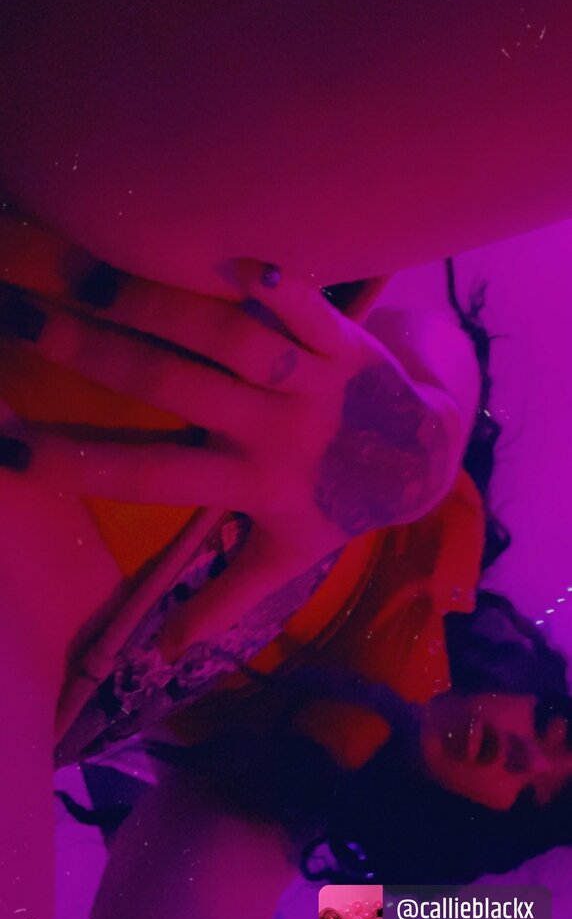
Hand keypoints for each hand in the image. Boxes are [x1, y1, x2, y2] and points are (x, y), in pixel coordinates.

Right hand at [0, 257, 462, 666]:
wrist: (423, 457)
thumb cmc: (337, 502)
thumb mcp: (285, 559)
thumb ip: (226, 598)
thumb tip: (165, 656)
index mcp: (250, 483)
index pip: (148, 475)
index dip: (74, 463)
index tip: (6, 446)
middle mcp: (274, 430)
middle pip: (176, 389)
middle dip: (95, 355)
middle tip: (21, 321)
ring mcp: (312, 384)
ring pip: (234, 342)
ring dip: (164, 307)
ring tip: (88, 277)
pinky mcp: (347, 344)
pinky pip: (314, 314)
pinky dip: (283, 292)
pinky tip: (237, 262)